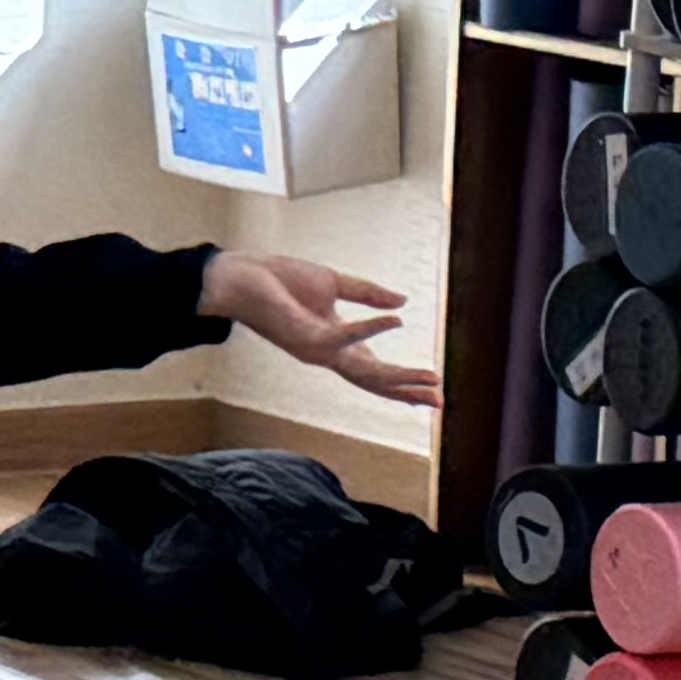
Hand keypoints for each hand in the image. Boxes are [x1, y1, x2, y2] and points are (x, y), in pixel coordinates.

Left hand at [198, 253, 440, 409]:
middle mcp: (327, 352)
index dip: (402, 381)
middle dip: (406, 391)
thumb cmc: (279, 281)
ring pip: (364, 369)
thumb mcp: (332, 284)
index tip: (433, 391)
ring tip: (431, 378)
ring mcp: (316, 348)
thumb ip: (367, 294)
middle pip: (373, 380)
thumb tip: (403, 303)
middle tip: (440, 403)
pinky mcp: (306, 335)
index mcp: (335, 342)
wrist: (240, 276)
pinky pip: (344, 335)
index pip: (373, 368)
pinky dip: (370, 329)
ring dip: (399, 375)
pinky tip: (396, 321)